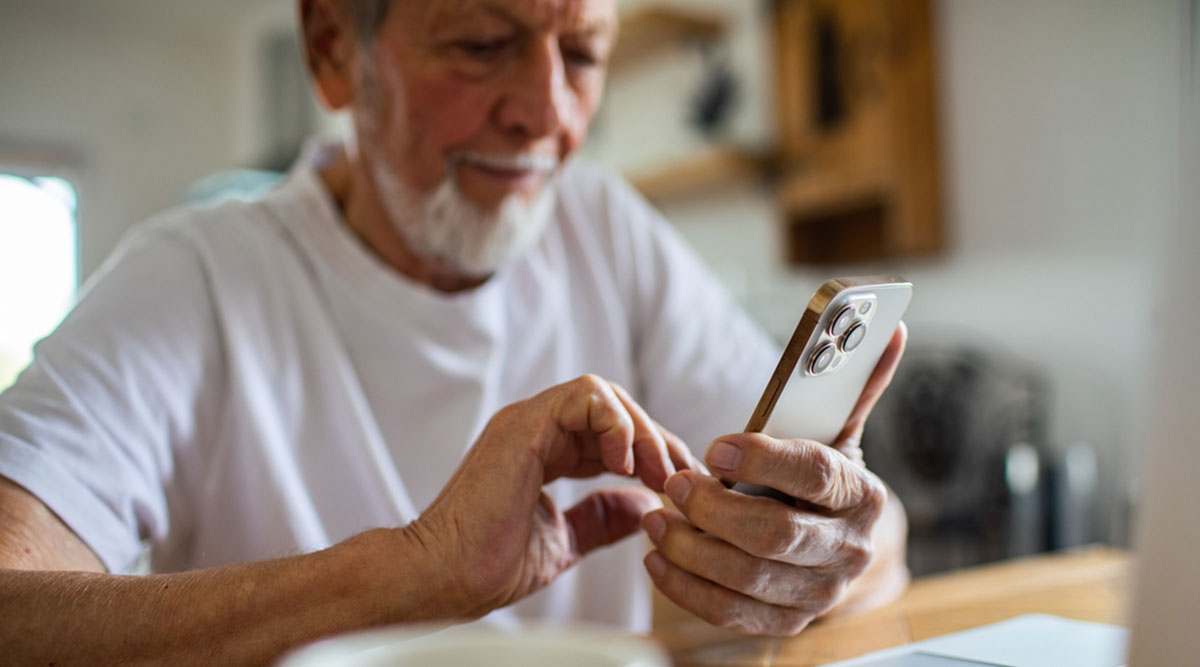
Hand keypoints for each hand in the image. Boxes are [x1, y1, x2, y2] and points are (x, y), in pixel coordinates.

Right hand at [406, 374, 698, 619]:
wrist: (445, 576)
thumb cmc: (489, 565)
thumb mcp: (564, 540)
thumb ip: (601, 519)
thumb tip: (646, 506)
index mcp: (544, 450)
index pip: (612, 433)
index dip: (652, 453)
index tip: (682, 485)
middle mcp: (537, 428)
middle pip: (615, 407)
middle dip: (656, 439)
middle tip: (679, 477)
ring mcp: (529, 421)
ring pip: (604, 393)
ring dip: (640, 430)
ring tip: (655, 471)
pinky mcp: (525, 423)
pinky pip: (585, 395)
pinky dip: (615, 422)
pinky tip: (624, 463)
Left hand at [641, 324, 907, 634]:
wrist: (846, 549)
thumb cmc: (827, 481)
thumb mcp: (840, 434)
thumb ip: (853, 383)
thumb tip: (890, 326)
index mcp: (861, 495)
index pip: (813, 473)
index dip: (761, 459)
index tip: (715, 447)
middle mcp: (848, 549)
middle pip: (775, 534)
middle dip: (714, 509)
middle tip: (674, 484)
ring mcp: (820, 592)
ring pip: (746, 578)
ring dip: (690, 548)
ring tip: (655, 518)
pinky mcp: (789, 622)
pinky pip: (730, 612)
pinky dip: (687, 588)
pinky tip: (658, 559)